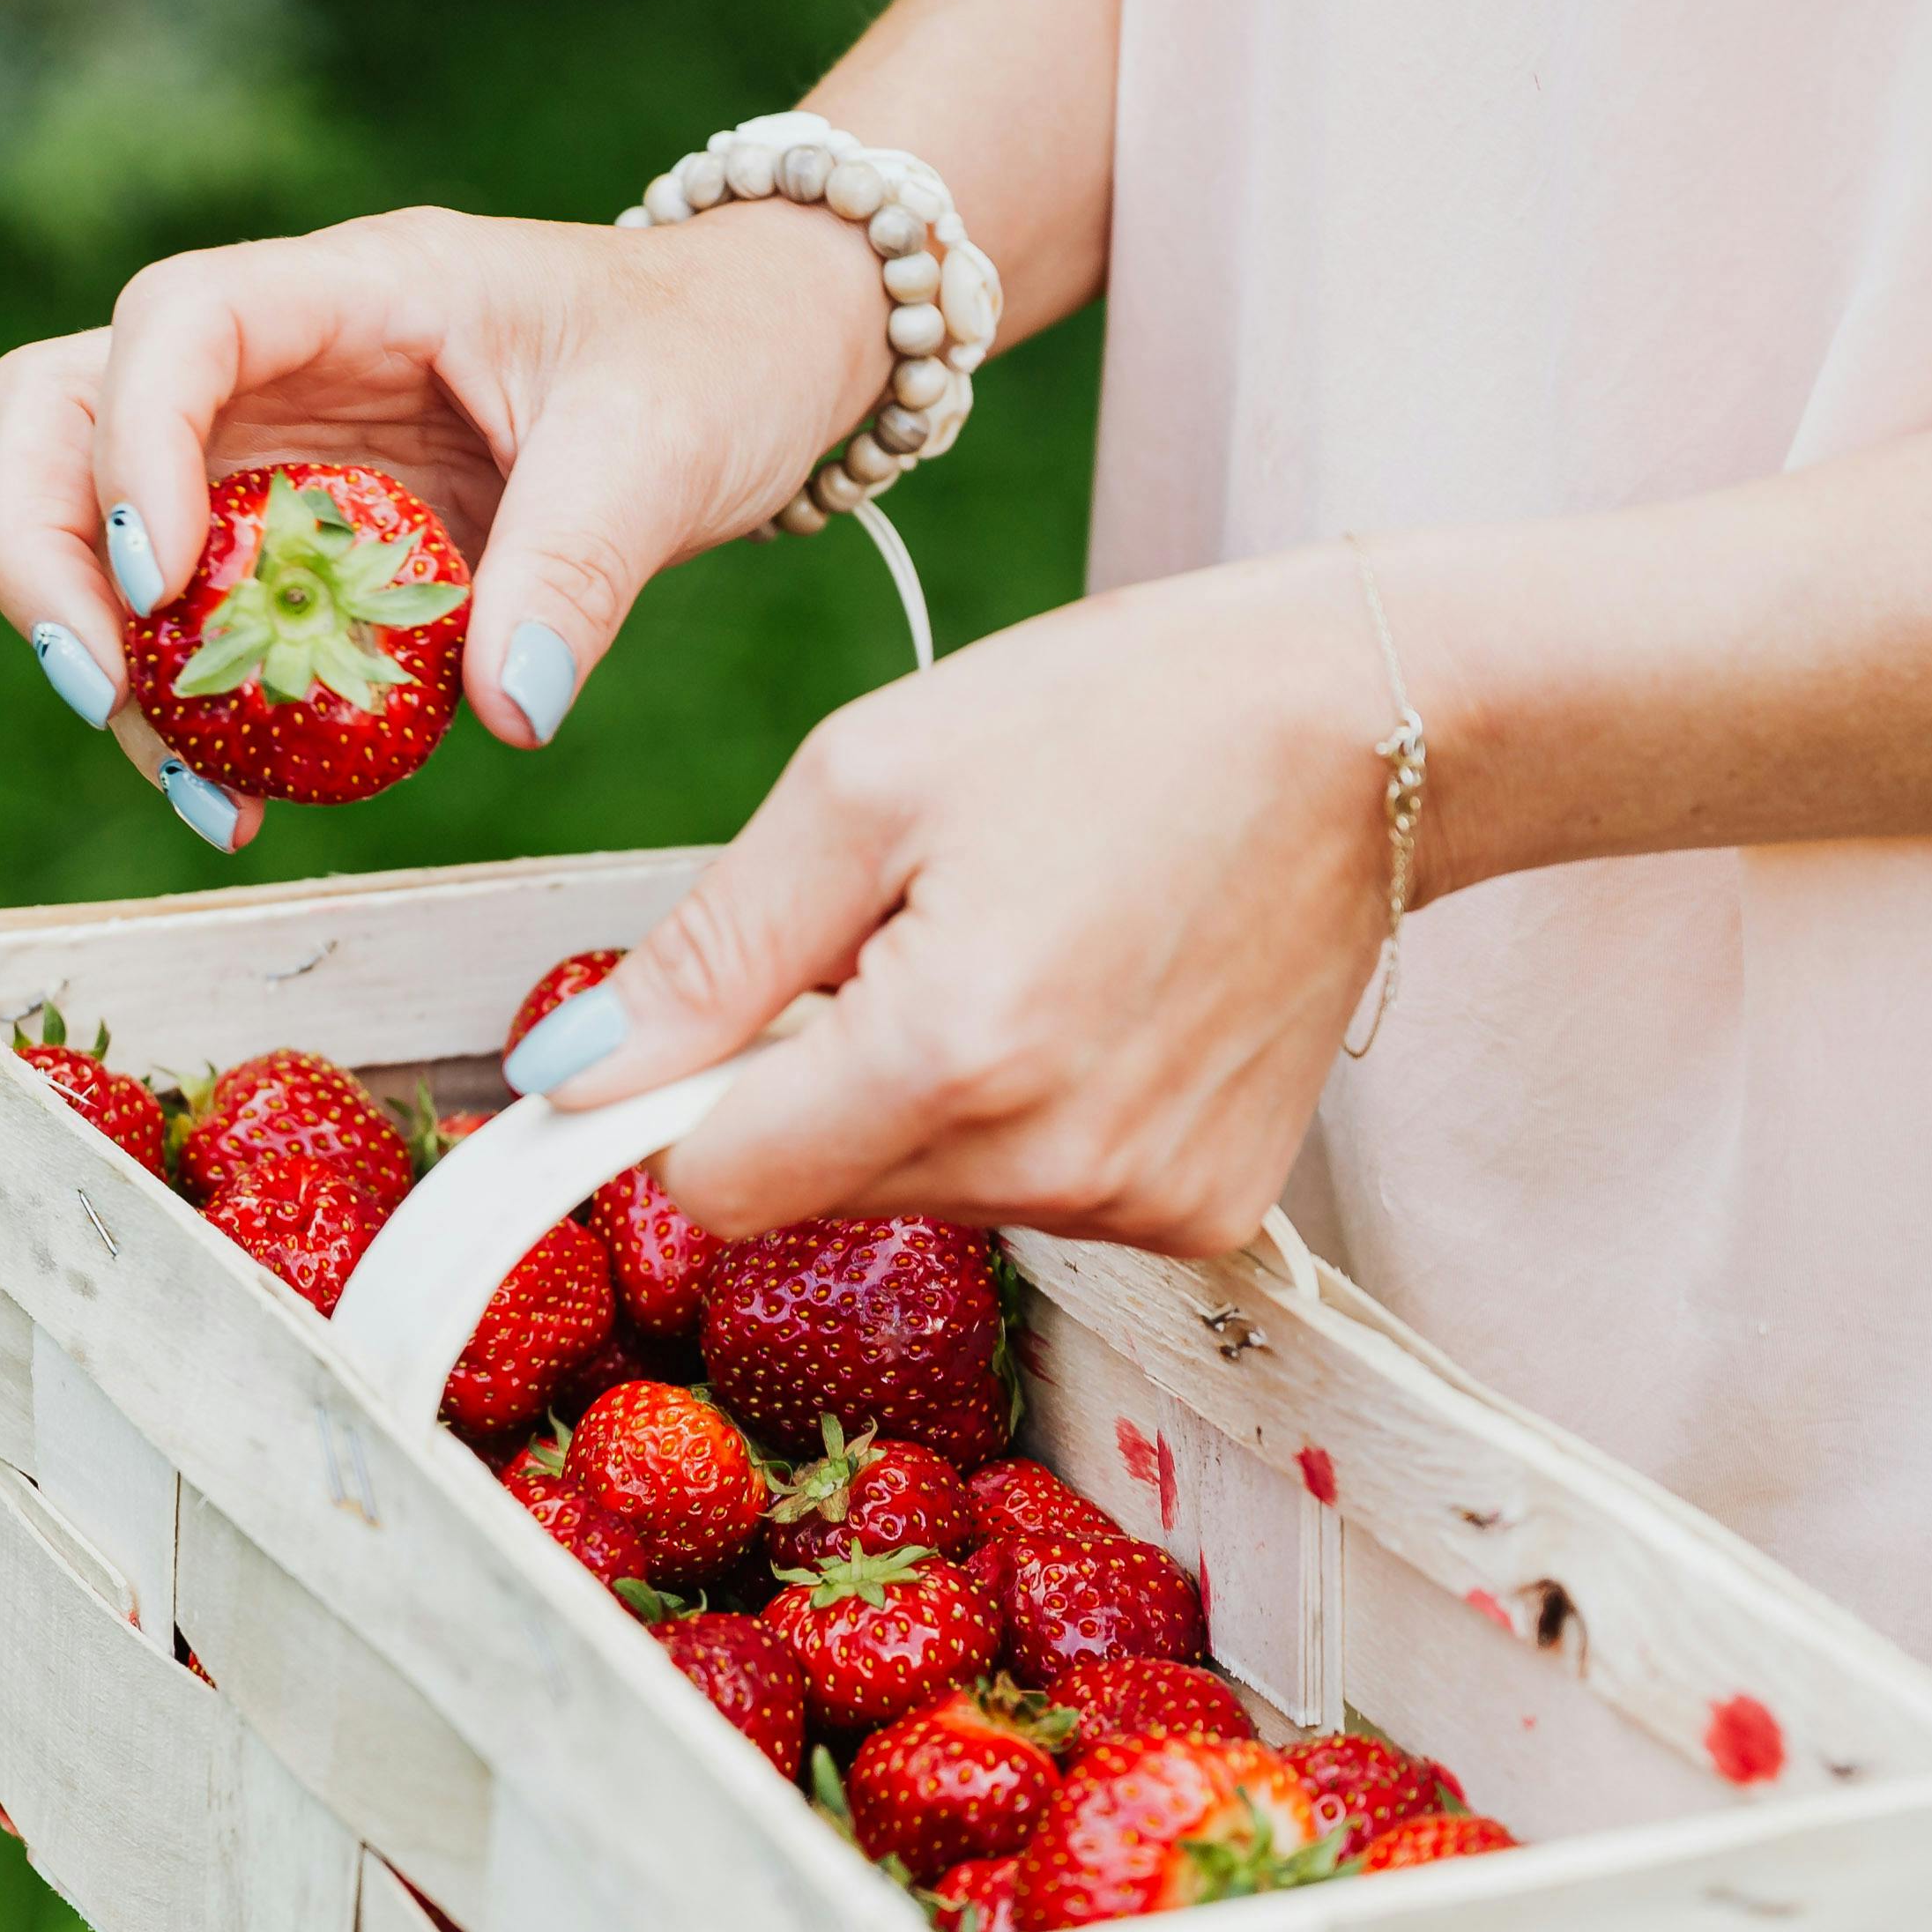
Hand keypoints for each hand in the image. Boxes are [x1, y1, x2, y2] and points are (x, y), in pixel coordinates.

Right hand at [0, 199, 886, 846]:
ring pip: (92, 514)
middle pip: (61, 408)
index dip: (133, 445)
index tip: (168, 582)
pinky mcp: (297, 533)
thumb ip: (581, 564)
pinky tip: (249, 793)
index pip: (177, 322)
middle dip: (45, 550)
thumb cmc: (715, 353)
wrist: (765, 356)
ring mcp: (275, 442)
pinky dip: (190, 701)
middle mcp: (284, 354)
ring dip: (104, 650)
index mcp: (362, 286)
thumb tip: (508, 708)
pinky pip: (196, 612)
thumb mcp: (665, 444)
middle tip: (102, 690)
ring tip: (189, 782)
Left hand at [517, 552, 1395, 1252]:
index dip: (679, 1100)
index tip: (708, 1017)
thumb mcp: (866, 784)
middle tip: (902, 930)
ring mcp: (1145, 1204)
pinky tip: (1092, 999)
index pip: (715, 1183)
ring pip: (921, 1196)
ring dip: (918, 1094)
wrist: (1368, 724)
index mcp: (952, 1053)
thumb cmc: (1116, 717)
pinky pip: (1036, 1195)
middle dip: (808, 1079)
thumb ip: (706, 955)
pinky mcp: (1208, 1214)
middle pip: (815, 1191)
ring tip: (1018, 944)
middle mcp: (1055, 1162)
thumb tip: (563, 1082)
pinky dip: (1026, 1114)